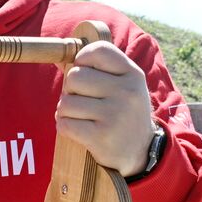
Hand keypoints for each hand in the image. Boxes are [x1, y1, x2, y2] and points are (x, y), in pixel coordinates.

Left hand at [55, 41, 155, 177]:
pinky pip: (64, 124)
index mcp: (133, 74)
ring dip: (66, 111)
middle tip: (83, 101)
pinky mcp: (101, 136)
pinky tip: (79, 130)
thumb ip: (98, 69)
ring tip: (82, 117)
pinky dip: (65, 127)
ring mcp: (115, 114)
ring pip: (66, 102)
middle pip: (75, 77)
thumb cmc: (123, 112)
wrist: (141, 151)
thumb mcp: (123, 85)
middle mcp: (127, 91)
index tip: (86, 74)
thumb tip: (60, 58)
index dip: (82, 60)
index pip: (98, 50)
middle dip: (71, 90)